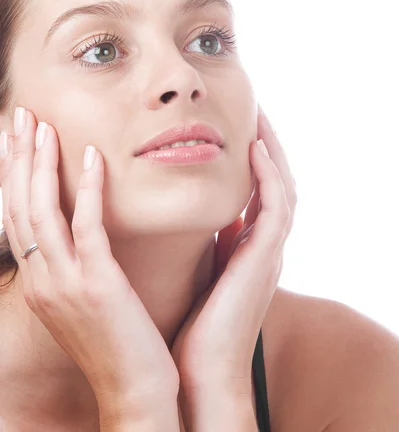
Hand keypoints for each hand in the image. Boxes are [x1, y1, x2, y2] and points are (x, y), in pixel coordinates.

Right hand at [0, 108, 178, 420]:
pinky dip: (86, 188)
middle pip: (19, 205)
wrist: (135, 392)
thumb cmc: (117, 342)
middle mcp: (41, 278)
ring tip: (43, 125)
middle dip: (18, 157)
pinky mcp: (96, 284)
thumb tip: (81, 231)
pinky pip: (86, 227)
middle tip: (21, 115)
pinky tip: (92, 157)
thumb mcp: (84, 299)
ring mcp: (64, 282)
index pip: (17, 214)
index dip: (15, 172)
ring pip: (41, 211)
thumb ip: (76, 263)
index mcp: (37, 280)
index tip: (19, 136)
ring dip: (41, 164)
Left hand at [171, 104, 297, 401]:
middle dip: (269, 146)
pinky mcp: (264, 261)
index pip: (260, 192)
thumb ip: (209, 245)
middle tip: (256, 111)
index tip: (240, 128)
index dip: (255, 159)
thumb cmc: (195, 327)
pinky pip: (274, 208)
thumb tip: (201, 216)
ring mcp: (270, 254)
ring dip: (273, 151)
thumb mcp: (202, 273)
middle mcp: (265, 247)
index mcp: (249, 249)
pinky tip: (254, 150)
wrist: (202, 374)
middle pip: (278, 183)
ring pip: (283, 188)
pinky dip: (268, 176)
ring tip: (259, 118)